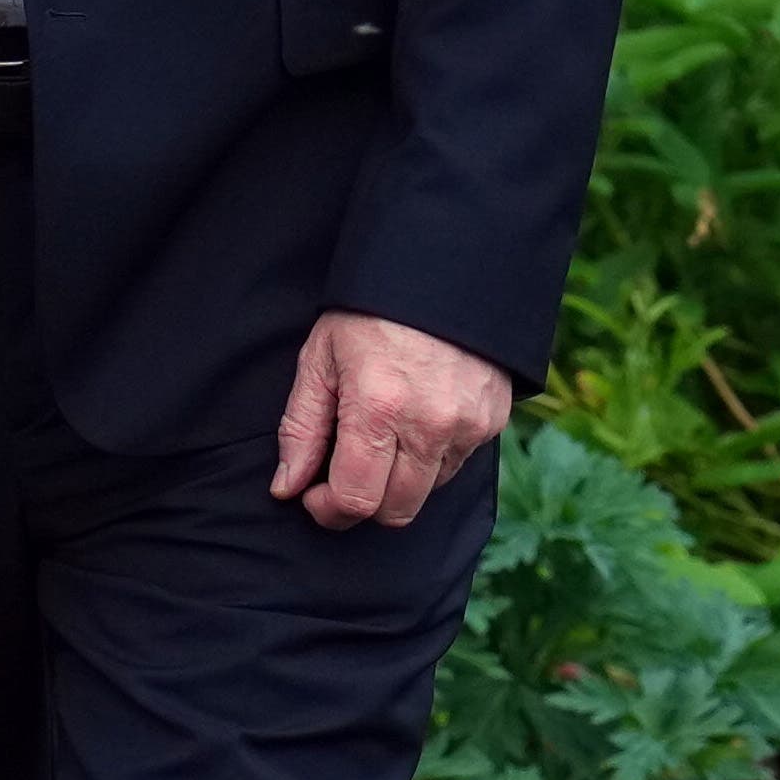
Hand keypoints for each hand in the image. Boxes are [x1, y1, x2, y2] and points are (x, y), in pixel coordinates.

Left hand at [271, 310, 512, 531]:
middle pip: (396, 511)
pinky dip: (432, 457)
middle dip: (363, 502)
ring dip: (400, 480)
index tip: (315, 495)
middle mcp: (430, 424)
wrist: (441, 269)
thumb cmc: (370, 313)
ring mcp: (468, 425)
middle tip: (344, 473)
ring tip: (384, 434)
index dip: (328, 510)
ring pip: (427, 492)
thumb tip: (287, 487)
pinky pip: (456, 464)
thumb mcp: (320, 360)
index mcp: (379, 408)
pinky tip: (417, 418)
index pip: (356, 500)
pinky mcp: (493, 421)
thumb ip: (301, 429)